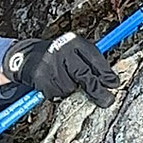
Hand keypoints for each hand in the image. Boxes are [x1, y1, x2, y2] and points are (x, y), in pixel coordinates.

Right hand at [1, 33, 120, 106]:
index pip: (94, 57)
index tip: (114, 84)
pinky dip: (59, 92)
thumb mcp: (75, 51)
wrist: (28, 56)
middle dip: (97, 90)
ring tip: (65, 79)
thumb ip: (91, 62)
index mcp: (73, 41)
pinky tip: (54, 83)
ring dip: (72, 89)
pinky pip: (58, 93)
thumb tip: (111, 81)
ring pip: (71, 87)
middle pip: (84, 75)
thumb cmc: (59, 55)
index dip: (106, 72)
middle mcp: (62, 50)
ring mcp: (50, 65)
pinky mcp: (41, 78)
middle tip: (108, 100)